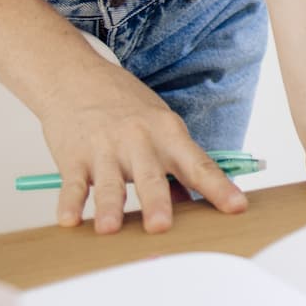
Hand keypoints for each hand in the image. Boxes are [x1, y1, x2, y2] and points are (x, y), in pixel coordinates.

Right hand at [39, 59, 249, 234]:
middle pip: (150, 176)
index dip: (218, 187)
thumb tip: (190, 202)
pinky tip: (69, 221)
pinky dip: (69, 203)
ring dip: (109, 206)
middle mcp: (138, 141)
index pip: (198, 165)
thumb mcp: (159, 125)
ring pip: (109, 183)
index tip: (237, 207)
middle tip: (161, 226)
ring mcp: (104, 149)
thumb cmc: (124, 105)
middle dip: (156, 201)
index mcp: (168, 133)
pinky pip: (72, 184)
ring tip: (109, 229)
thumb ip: (174, 164)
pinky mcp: (74, 157)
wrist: (75, 76)